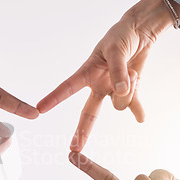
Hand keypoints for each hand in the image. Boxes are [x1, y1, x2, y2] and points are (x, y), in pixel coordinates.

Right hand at [37, 0, 179, 151]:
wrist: (140, 31)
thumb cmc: (121, 36)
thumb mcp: (116, 50)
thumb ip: (118, 72)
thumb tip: (121, 91)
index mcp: (88, 72)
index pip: (68, 87)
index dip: (54, 98)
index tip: (39, 109)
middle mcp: (98, 84)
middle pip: (88, 112)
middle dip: (82, 131)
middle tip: (74, 148)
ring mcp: (113, 89)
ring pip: (119, 103)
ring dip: (129, 89)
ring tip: (132, 70)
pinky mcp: (129, 89)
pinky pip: (134, 104)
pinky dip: (138, 110)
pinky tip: (140, 119)